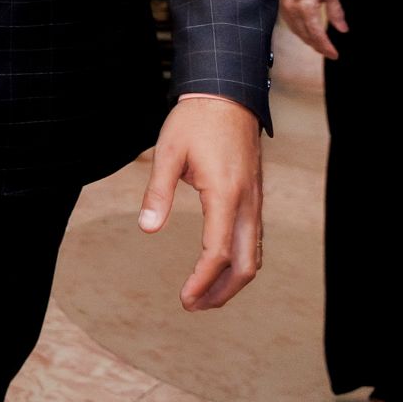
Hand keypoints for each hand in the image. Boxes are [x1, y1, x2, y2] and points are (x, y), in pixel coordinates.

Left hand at [139, 96, 262, 310]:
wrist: (227, 95)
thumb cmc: (193, 122)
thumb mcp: (167, 152)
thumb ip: (157, 191)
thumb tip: (146, 228)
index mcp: (225, 194)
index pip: (218, 252)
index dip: (201, 280)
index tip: (184, 298)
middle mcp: (247, 202)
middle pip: (247, 264)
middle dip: (223, 291)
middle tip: (194, 306)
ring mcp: (255, 200)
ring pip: (255, 253)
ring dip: (233, 280)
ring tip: (205, 295)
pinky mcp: (254, 196)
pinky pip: (254, 238)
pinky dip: (241, 260)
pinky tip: (220, 266)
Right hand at [279, 0, 345, 58]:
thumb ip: (336, 12)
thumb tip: (342, 29)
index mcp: (306, 9)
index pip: (317, 35)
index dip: (326, 47)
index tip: (334, 55)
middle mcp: (293, 10)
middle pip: (304, 36)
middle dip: (317, 46)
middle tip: (328, 52)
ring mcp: (284, 7)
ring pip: (295, 30)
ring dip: (307, 39)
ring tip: (318, 44)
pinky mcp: (281, 2)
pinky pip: (290, 22)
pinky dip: (299, 30)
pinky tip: (305, 30)